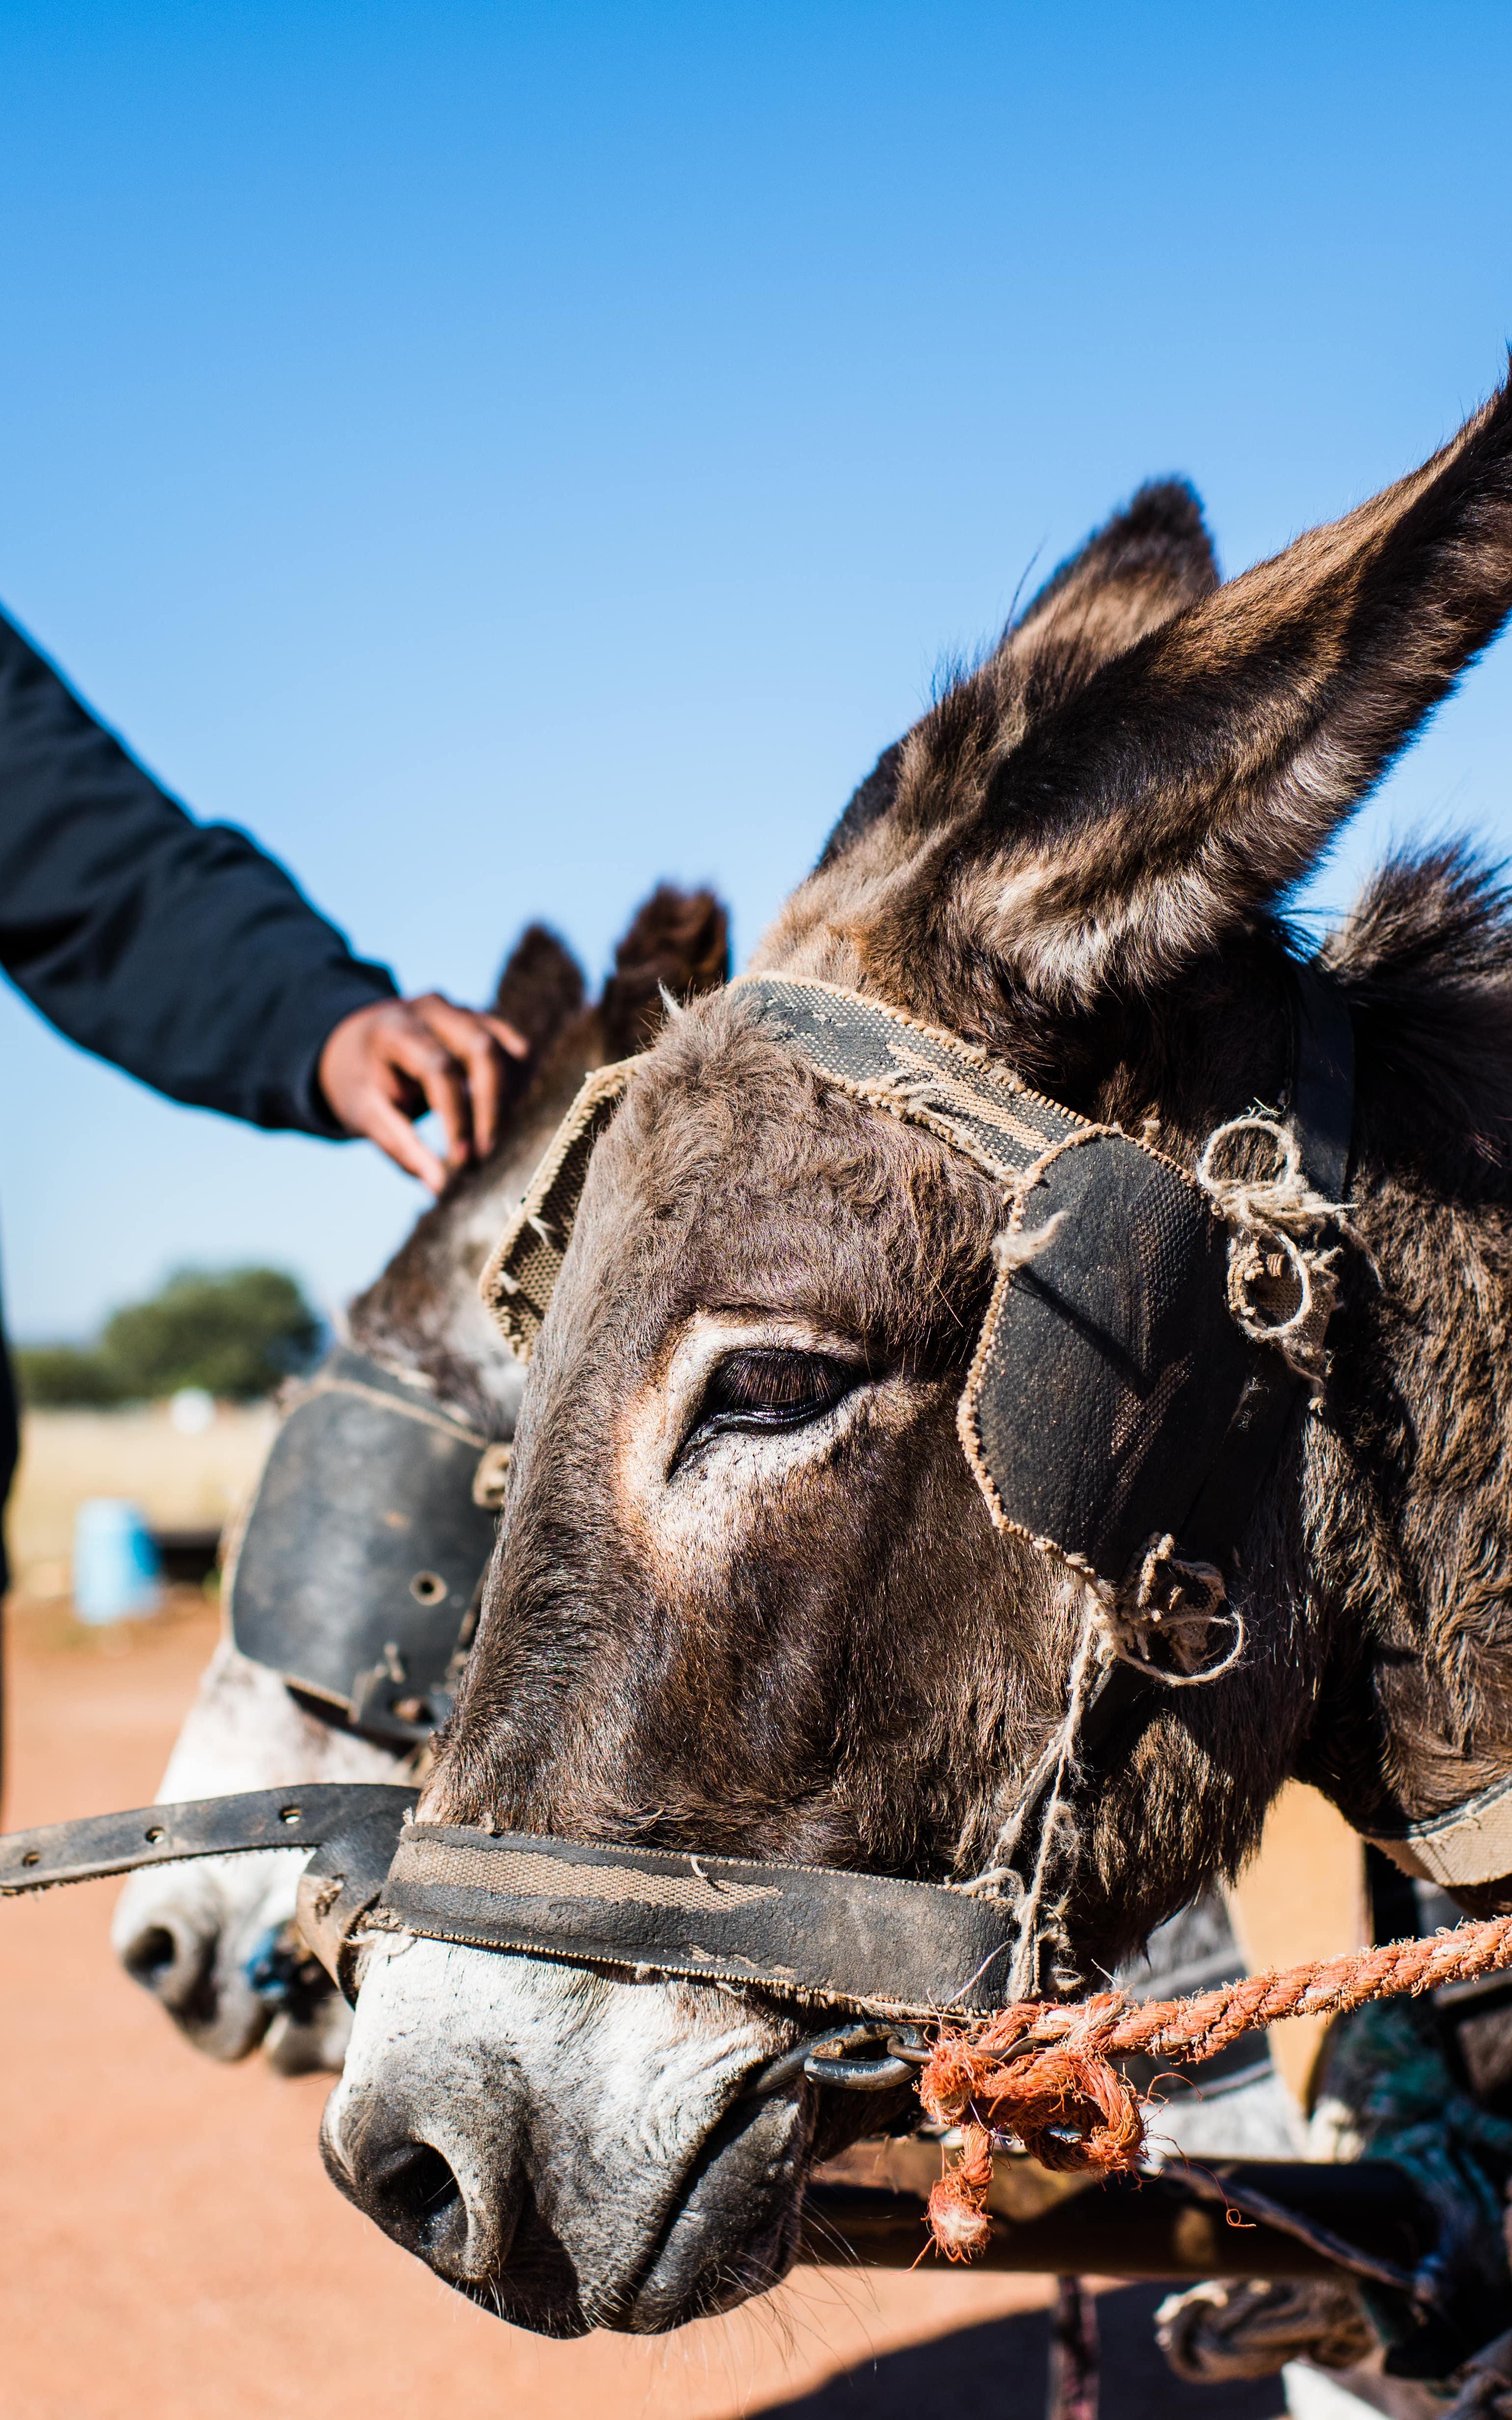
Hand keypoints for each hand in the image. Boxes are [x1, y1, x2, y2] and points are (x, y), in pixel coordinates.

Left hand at [318, 994, 528, 1190]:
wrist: (357, 1042)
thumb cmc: (362, 1082)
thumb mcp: (367, 1115)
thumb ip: (403, 1147)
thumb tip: (440, 1188)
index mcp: (395, 1029)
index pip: (439, 1069)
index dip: (457, 1116)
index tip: (463, 1160)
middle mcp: (432, 1010)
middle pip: (482, 1049)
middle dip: (491, 1107)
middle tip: (487, 1154)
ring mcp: (461, 1010)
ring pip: (504, 1048)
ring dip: (507, 1097)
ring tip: (493, 1139)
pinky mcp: (481, 1020)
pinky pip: (513, 1047)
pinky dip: (516, 1082)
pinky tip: (506, 1114)